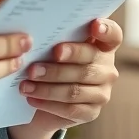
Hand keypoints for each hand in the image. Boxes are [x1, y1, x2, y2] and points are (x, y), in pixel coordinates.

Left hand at [7, 18, 122, 138]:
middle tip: (34, 68)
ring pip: (75, 89)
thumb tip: (33, 36)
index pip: (113, 36)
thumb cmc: (49, 66)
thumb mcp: (51, 51)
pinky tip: (32, 99)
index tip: (95, 25)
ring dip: (47, 88)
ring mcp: (102, 92)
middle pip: (87, 64)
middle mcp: (107, 69)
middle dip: (58, 66)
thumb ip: (54, 41)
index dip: (107, 30)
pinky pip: (71, 108)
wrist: (44, 102)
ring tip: (26, 85)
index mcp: (101, 47)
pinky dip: (49, 104)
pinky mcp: (92, 112)